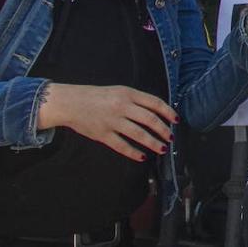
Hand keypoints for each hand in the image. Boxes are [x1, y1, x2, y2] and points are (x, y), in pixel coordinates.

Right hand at [37, 83, 176, 161]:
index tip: (176, 120)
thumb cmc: (96, 96)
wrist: (70, 102)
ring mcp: (112, 121)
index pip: (154, 103)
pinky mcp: (102, 134)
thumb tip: (156, 111)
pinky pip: (122, 146)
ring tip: (162, 148)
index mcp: (128, 94)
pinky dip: (133, 152)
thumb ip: (136, 100)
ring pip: (139, 134)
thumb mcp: (119, 91)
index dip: (168, 112)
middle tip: (171, 137)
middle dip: (163, 130)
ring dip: (153, 143)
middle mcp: (122, 106)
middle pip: (150, 119)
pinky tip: (142, 156)